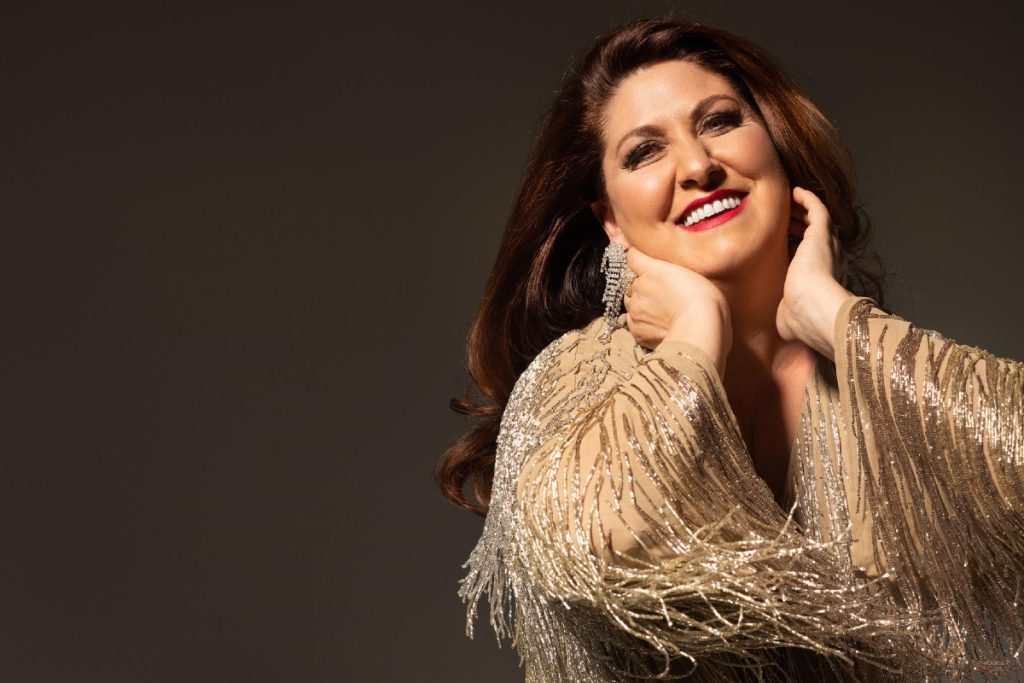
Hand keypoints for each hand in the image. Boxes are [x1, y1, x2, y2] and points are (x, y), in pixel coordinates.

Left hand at [623, 246, 731, 374]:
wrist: (700, 329)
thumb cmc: (703, 298)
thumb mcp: (690, 271)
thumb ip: (665, 266)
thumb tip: (643, 254)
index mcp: (652, 269)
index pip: (633, 258)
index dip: (639, 260)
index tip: (643, 262)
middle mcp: (638, 287)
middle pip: (631, 283)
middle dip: (642, 286)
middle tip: (663, 294)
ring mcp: (635, 310)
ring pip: (631, 303)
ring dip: (640, 305)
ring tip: (661, 312)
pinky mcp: (637, 331)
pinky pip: (633, 324)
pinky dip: (641, 324)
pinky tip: (658, 326)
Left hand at [775, 187, 852, 359]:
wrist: (812, 310)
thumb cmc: (801, 320)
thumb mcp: (789, 317)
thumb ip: (785, 313)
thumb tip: (780, 323)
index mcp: (824, 280)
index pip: (810, 259)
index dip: (796, 249)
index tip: (783, 245)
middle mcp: (831, 260)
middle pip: (815, 237)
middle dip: (800, 227)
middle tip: (785, 220)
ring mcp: (829, 246)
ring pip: (816, 220)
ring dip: (802, 211)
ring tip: (788, 202)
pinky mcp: (823, 234)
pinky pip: (817, 208)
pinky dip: (808, 198)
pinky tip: (795, 191)